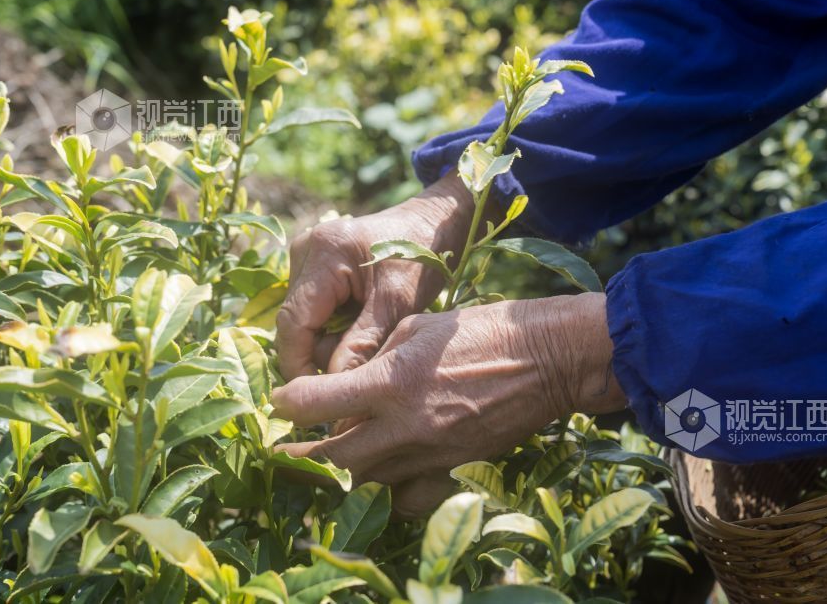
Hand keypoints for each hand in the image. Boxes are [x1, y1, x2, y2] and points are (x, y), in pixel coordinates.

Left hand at [272, 292, 625, 514]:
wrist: (547, 360)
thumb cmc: (482, 331)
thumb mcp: (419, 325)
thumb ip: (376, 357)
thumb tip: (346, 382)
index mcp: (393, 379)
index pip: (315, 403)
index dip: (286, 404)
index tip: (279, 402)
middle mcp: (405, 423)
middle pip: (330, 460)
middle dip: (296, 457)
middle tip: (280, 450)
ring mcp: (431, 454)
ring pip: (363, 484)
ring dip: (336, 477)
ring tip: (321, 465)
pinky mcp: (454, 471)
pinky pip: (406, 501)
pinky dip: (384, 496)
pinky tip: (379, 479)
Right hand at [276, 171, 472, 379]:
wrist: (435, 222)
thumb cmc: (423, 256)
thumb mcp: (398, 304)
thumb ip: (363, 345)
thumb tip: (334, 391)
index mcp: (324, 252)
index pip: (293, 323)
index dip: (299, 365)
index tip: (318, 398)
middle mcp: (304, 249)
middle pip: (296, 324)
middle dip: (326, 349)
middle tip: (369, 354)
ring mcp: (304, 254)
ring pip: (304, 320)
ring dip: (334, 336)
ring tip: (372, 328)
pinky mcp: (312, 263)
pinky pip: (313, 308)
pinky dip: (336, 322)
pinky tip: (363, 316)